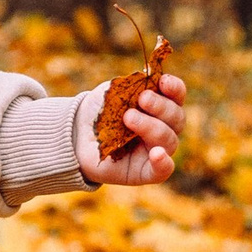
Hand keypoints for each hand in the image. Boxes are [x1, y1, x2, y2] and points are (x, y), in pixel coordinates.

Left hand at [82, 70, 185, 187]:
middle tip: (141, 99)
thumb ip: (131, 86)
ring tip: (128, 118)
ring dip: (152, 126)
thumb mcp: (112, 92)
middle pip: (177, 118)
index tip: (163, 81)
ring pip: (169, 140)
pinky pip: (163, 170)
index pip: (176, 97)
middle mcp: (163, 129)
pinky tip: (157, 154)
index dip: (175, 89)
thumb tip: (148, 80)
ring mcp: (155, 150)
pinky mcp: (145, 171)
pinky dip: (163, 162)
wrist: (74, 134)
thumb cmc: (97, 112)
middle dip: (161, 106)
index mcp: (159, 107)